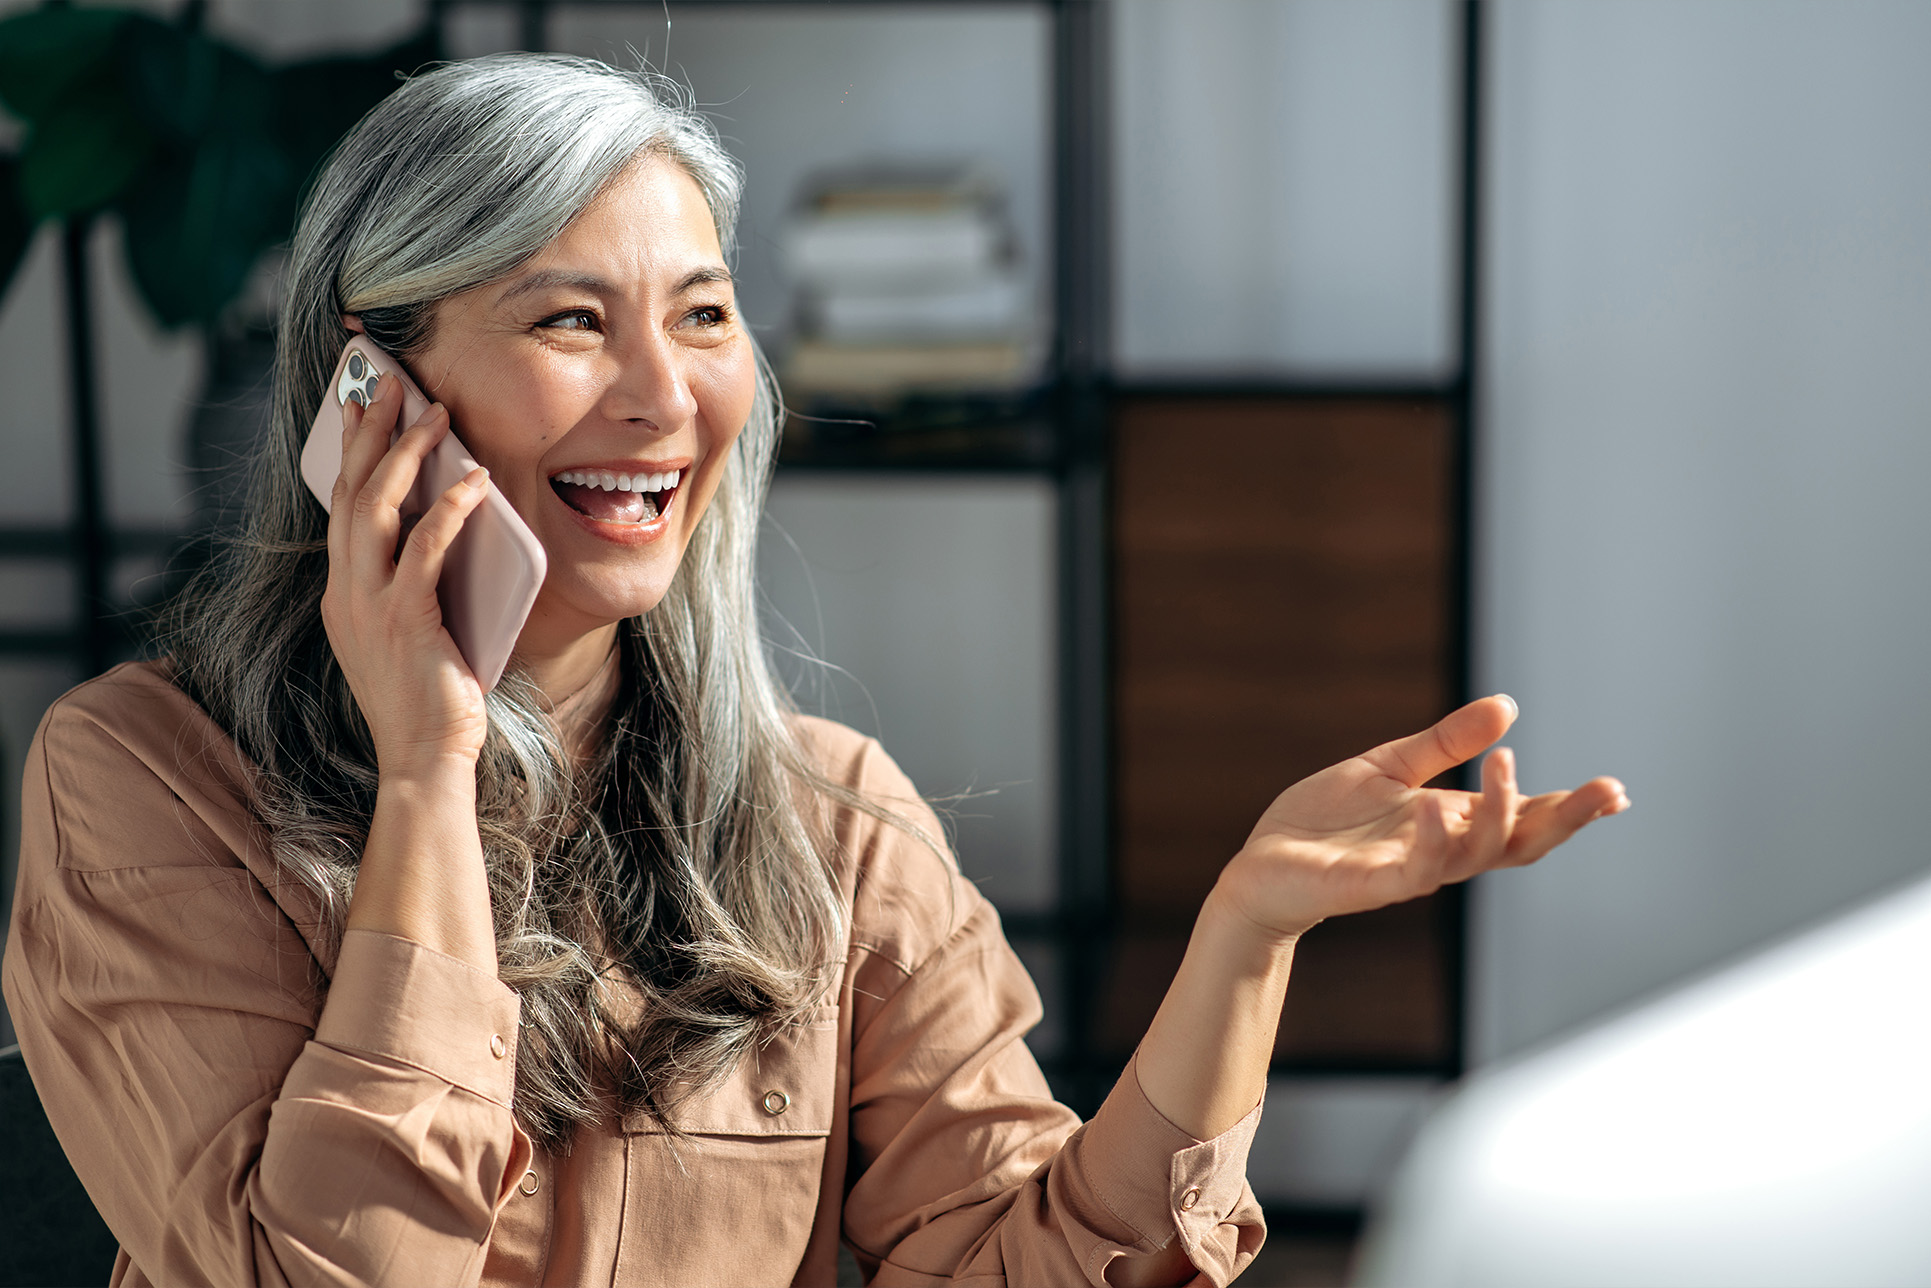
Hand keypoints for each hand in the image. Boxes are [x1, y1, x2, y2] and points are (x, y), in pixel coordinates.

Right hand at [319, 375, 492, 776]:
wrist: (424, 758)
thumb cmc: (429, 698)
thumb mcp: (409, 630)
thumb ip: (411, 584)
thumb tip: (443, 529)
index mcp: (342, 593)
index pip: (341, 505)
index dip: (349, 451)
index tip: (358, 403)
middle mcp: (344, 592)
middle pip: (349, 493)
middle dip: (368, 432)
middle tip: (388, 383)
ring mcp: (368, 605)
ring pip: (376, 508)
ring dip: (404, 455)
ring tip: (433, 414)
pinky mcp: (403, 619)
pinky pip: (424, 548)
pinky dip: (449, 509)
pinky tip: (474, 481)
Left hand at [1212, 696, 1628, 941]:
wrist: (1265, 866)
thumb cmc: (1326, 822)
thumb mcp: (1391, 767)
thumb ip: (1445, 742)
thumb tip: (1506, 707)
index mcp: (1451, 822)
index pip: (1523, 818)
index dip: (1570, 809)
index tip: (1617, 792)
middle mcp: (1442, 850)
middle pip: (1520, 843)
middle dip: (1566, 820)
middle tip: (1607, 793)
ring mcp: (1411, 871)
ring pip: (1476, 855)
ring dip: (1497, 814)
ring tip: (1504, 766)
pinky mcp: (1373, 885)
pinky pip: (1415, 872)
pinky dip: (1431, 844)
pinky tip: (1433, 812)